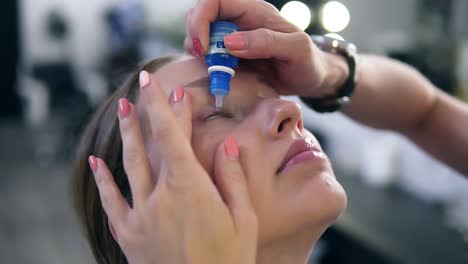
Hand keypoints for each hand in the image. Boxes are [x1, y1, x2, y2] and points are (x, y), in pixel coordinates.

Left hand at [88, 71, 257, 263]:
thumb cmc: (230, 262)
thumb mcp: (244, 219)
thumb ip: (233, 178)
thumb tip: (228, 142)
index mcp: (191, 188)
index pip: (173, 136)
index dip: (165, 108)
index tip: (159, 85)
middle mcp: (160, 196)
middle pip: (152, 145)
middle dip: (148, 112)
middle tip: (142, 87)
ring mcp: (141, 216)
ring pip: (130, 165)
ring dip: (127, 134)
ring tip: (122, 109)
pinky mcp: (129, 236)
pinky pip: (112, 202)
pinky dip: (103, 180)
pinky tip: (95, 162)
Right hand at [184, 0, 347, 97]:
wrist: (309, 80)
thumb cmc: (307, 61)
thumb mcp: (296, 50)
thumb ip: (266, 42)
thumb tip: (230, 42)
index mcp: (254, 10)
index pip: (216, 0)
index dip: (201, 18)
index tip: (203, 47)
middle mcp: (238, 21)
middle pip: (201, 15)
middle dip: (194, 35)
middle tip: (202, 59)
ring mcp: (232, 40)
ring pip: (200, 35)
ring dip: (197, 52)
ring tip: (210, 69)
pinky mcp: (229, 58)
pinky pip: (207, 56)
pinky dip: (204, 65)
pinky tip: (216, 76)